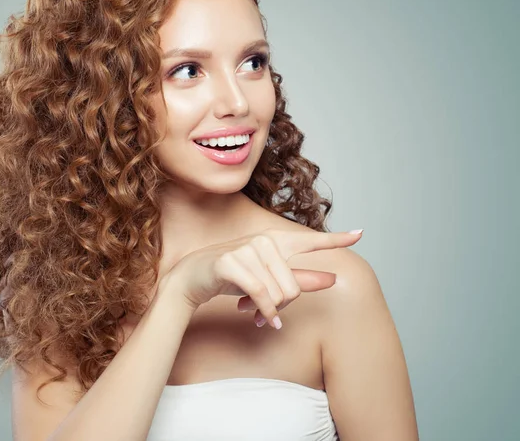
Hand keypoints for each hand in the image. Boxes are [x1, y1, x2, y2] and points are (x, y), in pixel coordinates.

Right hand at [162, 227, 363, 328]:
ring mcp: (247, 249)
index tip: (360, 234)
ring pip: (278, 292)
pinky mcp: (231, 262)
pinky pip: (260, 295)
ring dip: (269, 311)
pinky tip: (260, 321)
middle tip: (266, 310)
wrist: (194, 276)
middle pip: (294, 285)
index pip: (311, 240)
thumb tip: (333, 280)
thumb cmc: (233, 275)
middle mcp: (264, 240)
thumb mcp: (267, 278)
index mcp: (276, 240)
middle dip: (283, 305)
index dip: (337, 239)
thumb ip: (299, 278)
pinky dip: (264, 313)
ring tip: (255, 312)